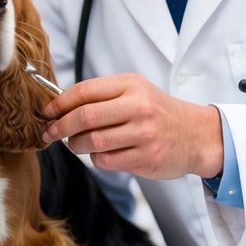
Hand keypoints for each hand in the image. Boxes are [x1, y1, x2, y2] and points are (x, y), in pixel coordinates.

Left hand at [41, 73, 223, 180]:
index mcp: (132, 85)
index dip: (59, 102)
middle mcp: (138, 106)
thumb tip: (60, 107)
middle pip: (84, 117)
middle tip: (50, 133)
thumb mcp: (136, 92)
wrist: (198, 135)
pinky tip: (102, 154)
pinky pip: (106, 160)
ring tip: (77, 144)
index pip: (85, 91)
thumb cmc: (160, 113)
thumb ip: (103, 96)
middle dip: (60, 127)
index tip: (47, 112)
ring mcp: (144, 133)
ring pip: (92, 141)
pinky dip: (96, 159)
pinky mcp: (146, 158)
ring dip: (76, 145)